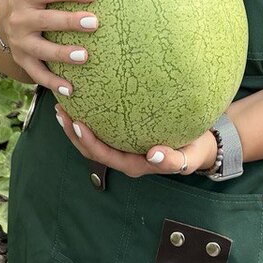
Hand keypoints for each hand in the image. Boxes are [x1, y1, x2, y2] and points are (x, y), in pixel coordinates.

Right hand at [0, 0, 97, 95]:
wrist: (1, 17)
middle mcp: (21, 19)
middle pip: (47, 21)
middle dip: (70, 22)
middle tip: (95, 23)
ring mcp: (21, 42)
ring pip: (42, 50)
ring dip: (63, 55)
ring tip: (85, 56)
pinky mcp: (23, 59)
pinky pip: (38, 74)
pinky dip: (53, 83)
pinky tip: (72, 90)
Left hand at [54, 112, 217, 179]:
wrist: (201, 148)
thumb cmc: (194, 150)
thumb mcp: (188, 157)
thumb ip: (173, 159)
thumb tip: (155, 155)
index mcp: (135, 165)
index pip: (105, 156)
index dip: (89, 143)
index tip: (78, 125)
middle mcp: (125, 158)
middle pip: (91, 149)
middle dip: (73, 133)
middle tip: (61, 111)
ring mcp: (124, 148)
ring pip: (93, 140)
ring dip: (76, 126)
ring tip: (63, 106)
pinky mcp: (126, 137)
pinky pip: (105, 129)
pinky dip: (92, 116)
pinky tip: (86, 97)